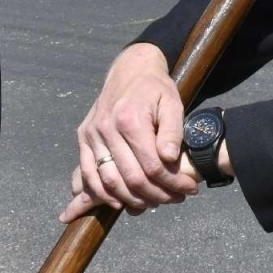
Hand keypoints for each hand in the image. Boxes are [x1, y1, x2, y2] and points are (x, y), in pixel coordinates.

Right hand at [60, 44, 196, 221]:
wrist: (129, 69)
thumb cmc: (155, 88)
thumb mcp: (172, 103)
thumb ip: (172, 131)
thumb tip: (169, 159)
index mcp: (130, 120)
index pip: (152, 165)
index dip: (172, 183)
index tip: (189, 189)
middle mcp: (107, 128)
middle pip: (130, 178)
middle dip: (156, 195)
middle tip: (175, 199)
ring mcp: (92, 134)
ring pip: (108, 181)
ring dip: (132, 199)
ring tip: (153, 202)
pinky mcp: (83, 137)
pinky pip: (88, 173)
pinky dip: (102, 193)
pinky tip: (120, 201)